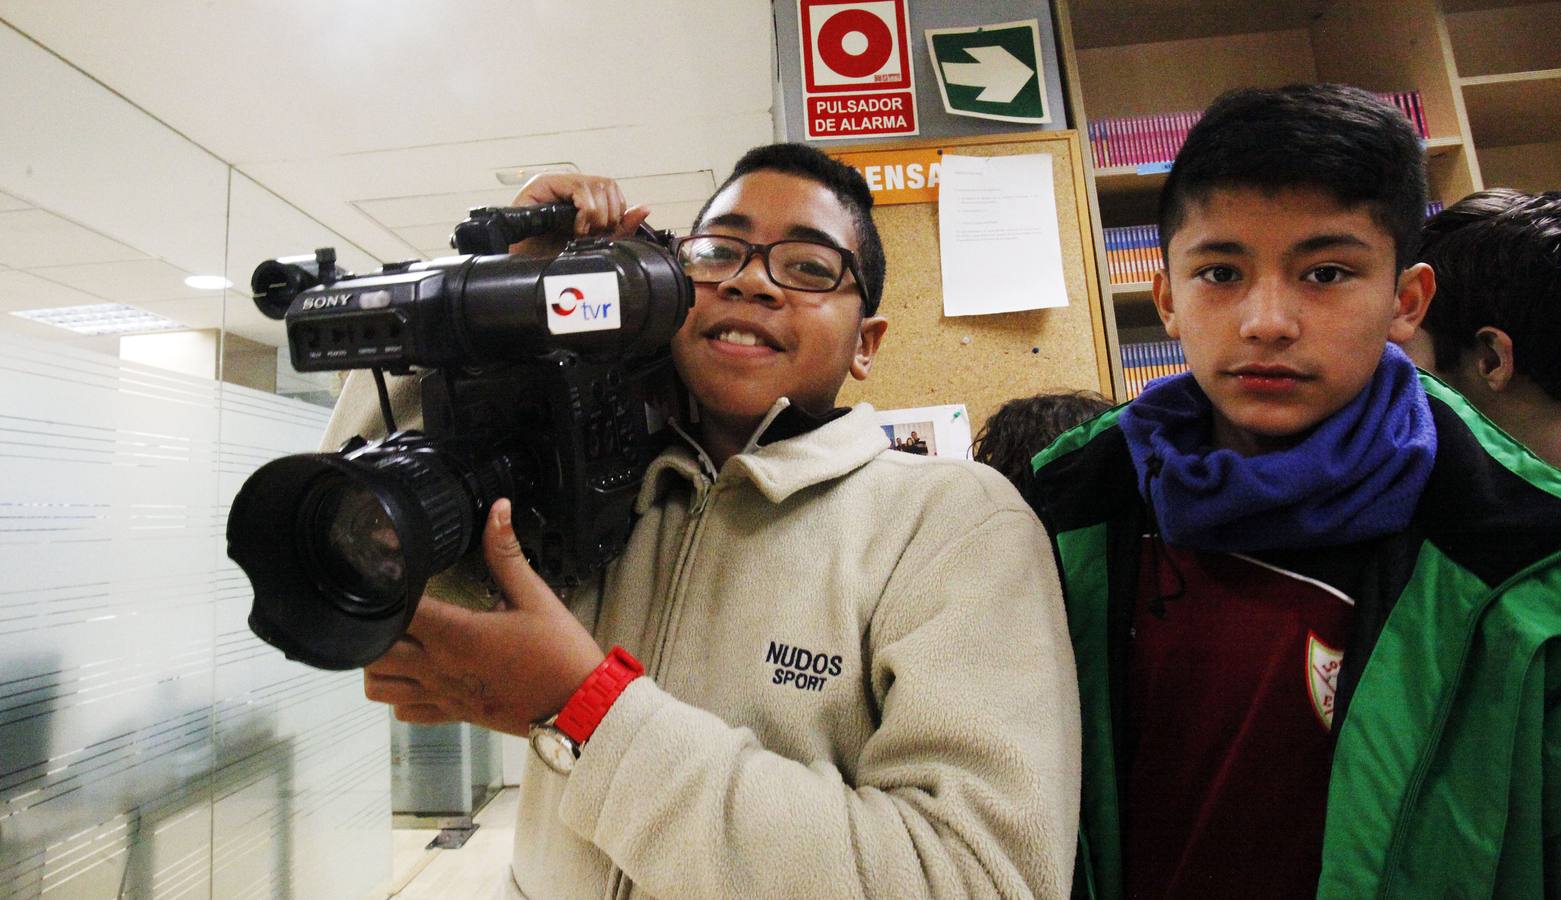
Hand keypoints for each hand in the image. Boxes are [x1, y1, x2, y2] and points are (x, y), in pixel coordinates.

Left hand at [362, 499, 606, 733]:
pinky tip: (415, 676)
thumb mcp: (535, 596)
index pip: (397, 612)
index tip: (391, 576)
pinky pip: (403, 712)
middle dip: (374, 628)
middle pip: (373, 652)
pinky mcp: (451, 716)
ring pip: (378, 687)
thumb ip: (506, 554)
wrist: (578, 706)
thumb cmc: (558, 651)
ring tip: (395, 643)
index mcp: (456, 633)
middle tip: (391, 609)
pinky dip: (399, 695)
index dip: (387, 592)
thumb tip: (498, 509)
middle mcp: (439, 667)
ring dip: (378, 664)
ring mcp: (441, 694)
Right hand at [508, 173, 650, 252]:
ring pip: (597, 185)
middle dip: (608, 214)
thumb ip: (620, 227)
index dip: (616, 212)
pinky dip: (585, 211)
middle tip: (593, 234)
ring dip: (597, 214)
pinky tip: (575, 228)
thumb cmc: (552, 253)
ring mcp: (556, 182)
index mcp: (581, 195)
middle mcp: (568, 185)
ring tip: (581, 233)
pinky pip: (578, 188)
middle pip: (608, 185)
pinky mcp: (543, 183)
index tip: (604, 232)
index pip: (613, 191)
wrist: (525, 265)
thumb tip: (644, 209)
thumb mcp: (595, 242)